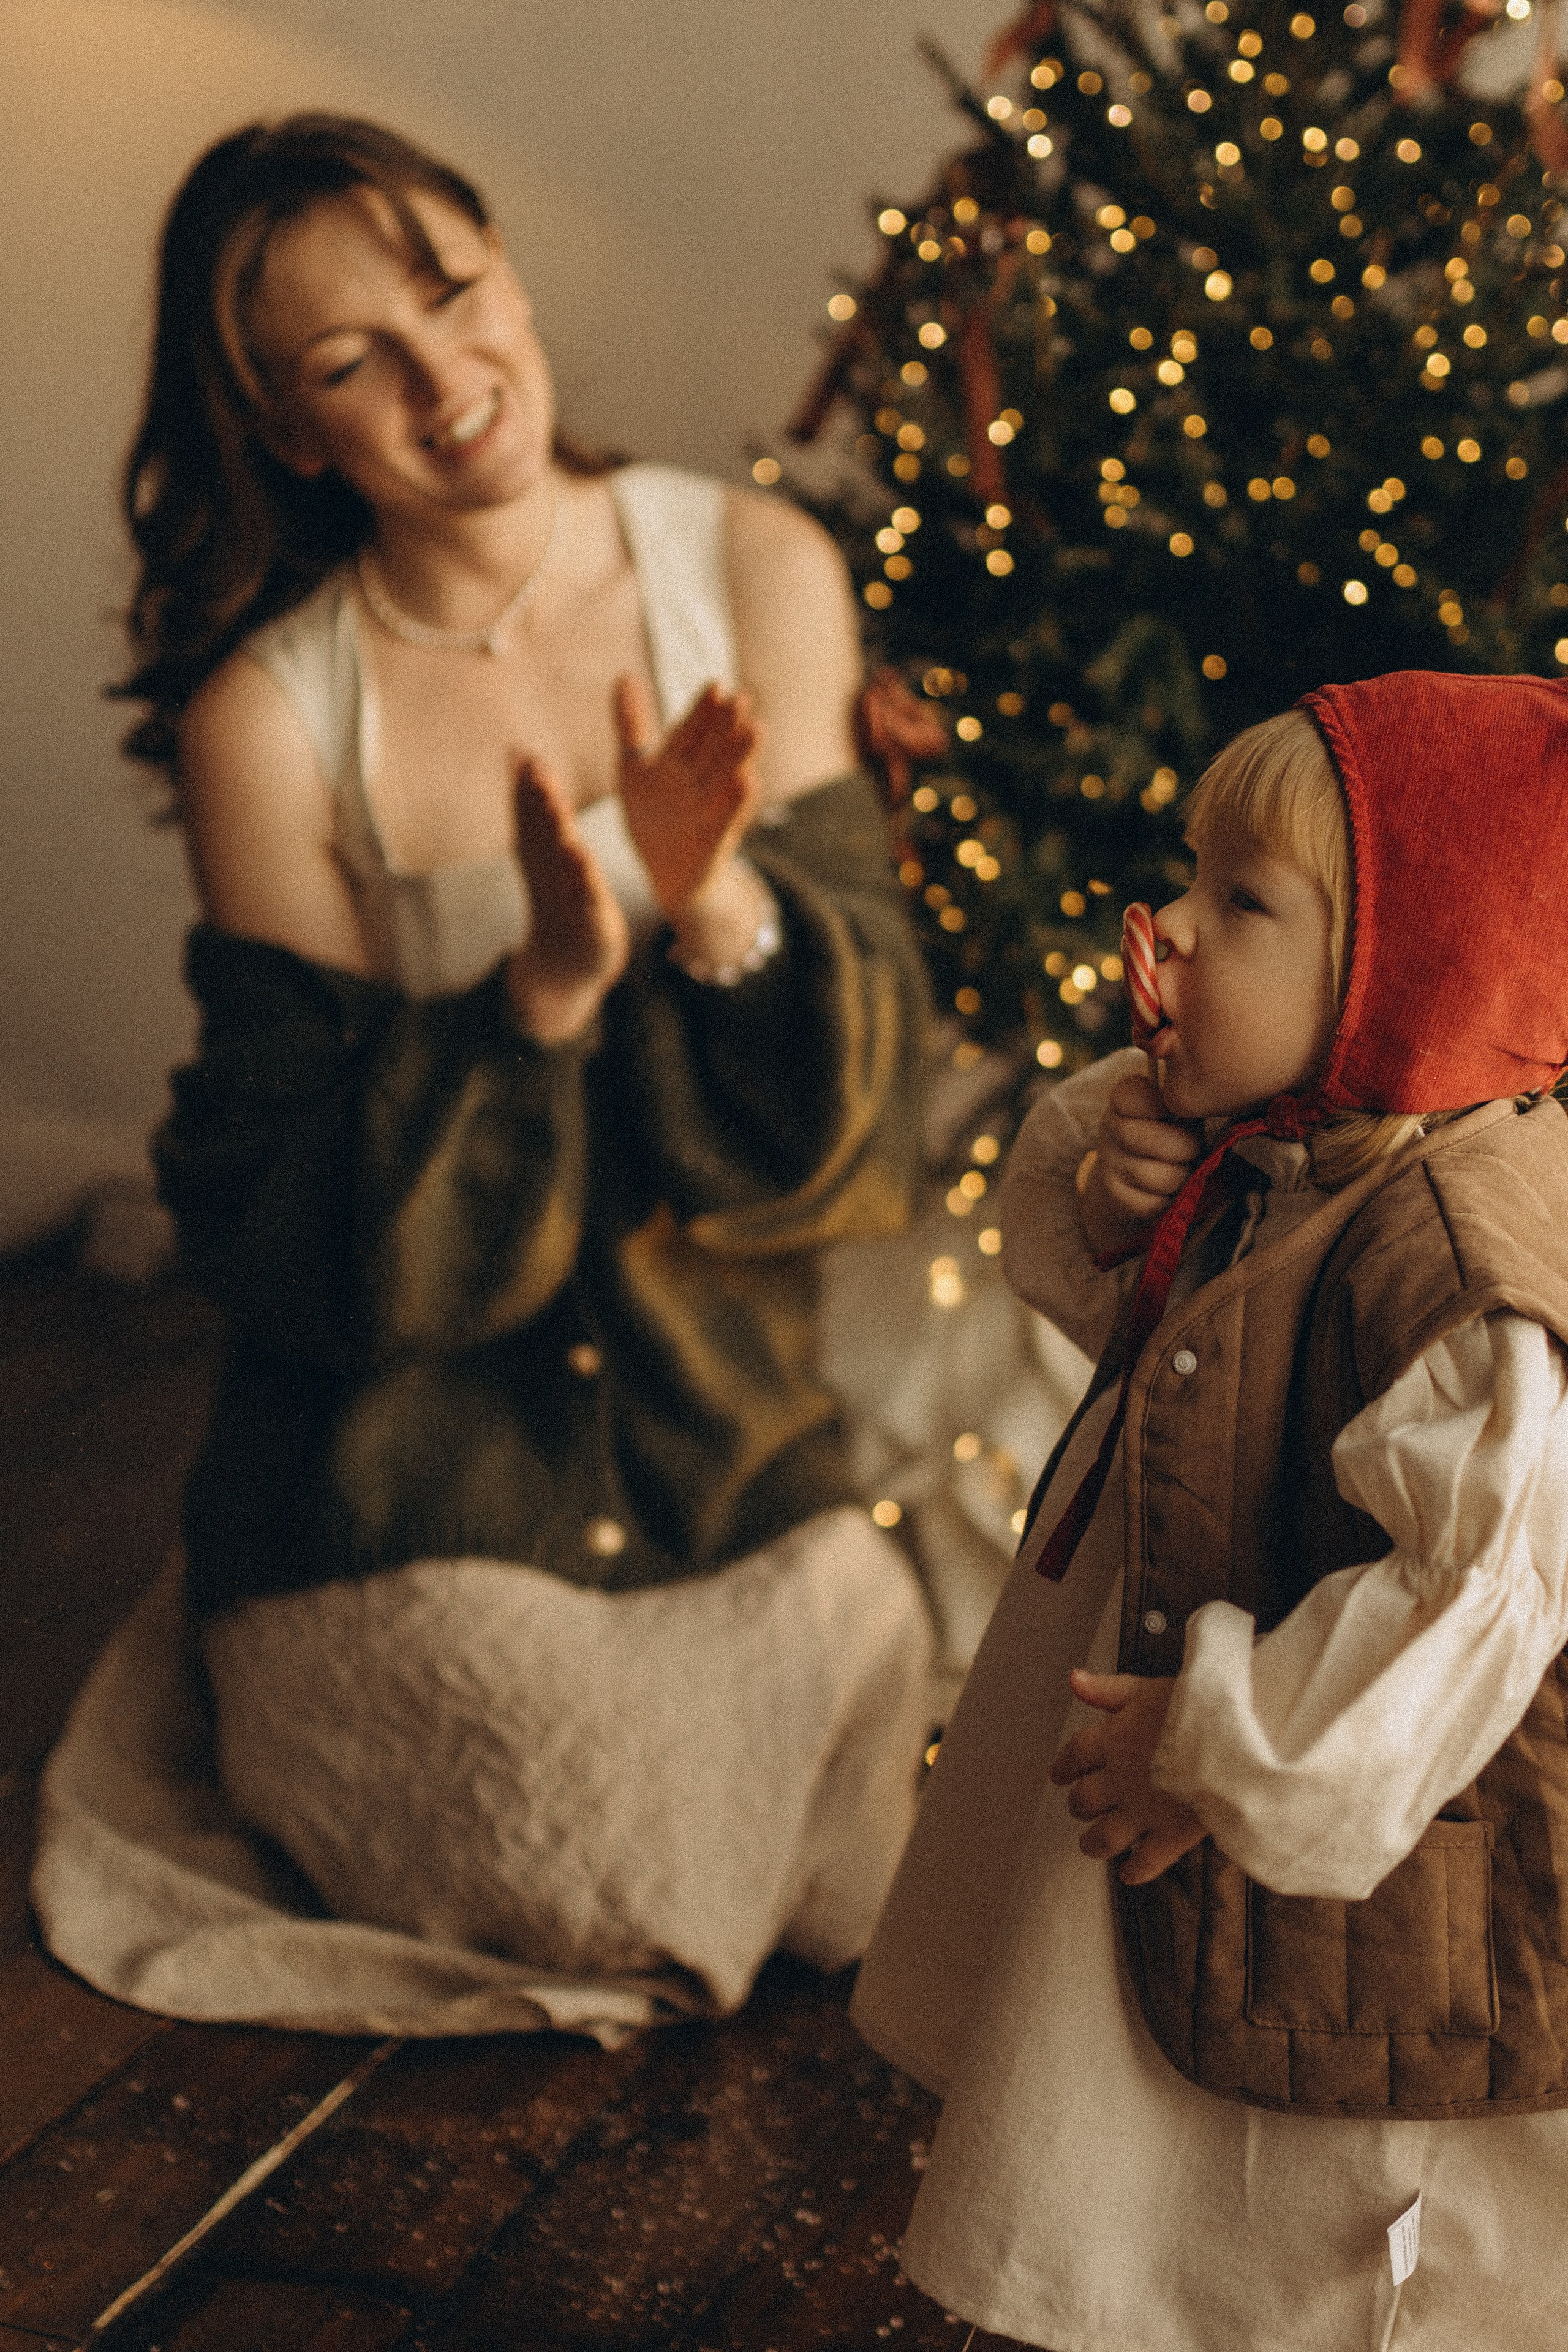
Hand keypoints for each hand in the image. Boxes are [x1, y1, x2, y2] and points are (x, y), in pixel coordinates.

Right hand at [506, 758, 629, 1041]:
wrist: (566, 967)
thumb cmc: (559, 901)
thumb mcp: (545, 851)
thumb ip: (531, 804)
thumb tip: (517, 752)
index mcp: (547, 853)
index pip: (535, 815)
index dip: (528, 786)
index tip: (523, 754)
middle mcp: (555, 873)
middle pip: (546, 833)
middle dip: (540, 801)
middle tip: (536, 769)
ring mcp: (573, 899)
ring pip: (566, 861)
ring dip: (559, 833)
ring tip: (555, 805)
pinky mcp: (594, 924)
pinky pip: (591, 899)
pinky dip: (585, 880)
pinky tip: (583, 859)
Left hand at [615, 677, 760, 923]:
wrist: (666, 872)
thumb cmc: (655, 816)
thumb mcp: (634, 768)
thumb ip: (631, 724)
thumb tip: (624, 675)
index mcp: (679, 764)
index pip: (692, 731)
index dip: (702, 710)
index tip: (715, 684)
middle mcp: (696, 784)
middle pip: (711, 750)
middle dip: (724, 726)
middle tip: (740, 697)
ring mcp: (706, 813)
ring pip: (723, 780)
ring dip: (739, 757)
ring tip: (756, 729)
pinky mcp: (710, 844)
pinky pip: (723, 822)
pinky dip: (734, 805)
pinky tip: (747, 782)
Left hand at [1049, 1670, 1206, 1884]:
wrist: (1240, 1736)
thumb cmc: (1197, 1705)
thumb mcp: (1150, 1688)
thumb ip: (1110, 1689)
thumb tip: (1073, 1679)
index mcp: (1111, 1740)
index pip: (1072, 1758)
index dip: (1063, 1768)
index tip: (1060, 1776)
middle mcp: (1119, 1779)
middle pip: (1082, 1801)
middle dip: (1080, 1805)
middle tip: (1084, 1807)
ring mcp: (1143, 1810)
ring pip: (1103, 1838)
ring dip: (1093, 1843)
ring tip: (1092, 1845)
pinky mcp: (1172, 1835)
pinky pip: (1146, 1862)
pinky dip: (1134, 1871)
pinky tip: (1128, 1874)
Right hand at [1076, 1070, 1201, 1256]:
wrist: (1131, 1175)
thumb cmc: (1165, 1131)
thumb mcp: (1172, 1109)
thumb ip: (1184, 1103)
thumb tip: (1204, 1109)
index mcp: (1123, 1099)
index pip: (1136, 1095)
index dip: (1166, 1105)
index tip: (1173, 1113)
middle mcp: (1109, 1129)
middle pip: (1160, 1142)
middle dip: (1189, 1148)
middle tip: (1193, 1148)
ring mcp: (1109, 1165)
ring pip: (1165, 1177)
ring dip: (1184, 1175)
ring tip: (1183, 1168)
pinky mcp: (1116, 1197)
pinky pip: (1158, 1203)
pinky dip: (1172, 1199)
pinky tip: (1169, 1189)